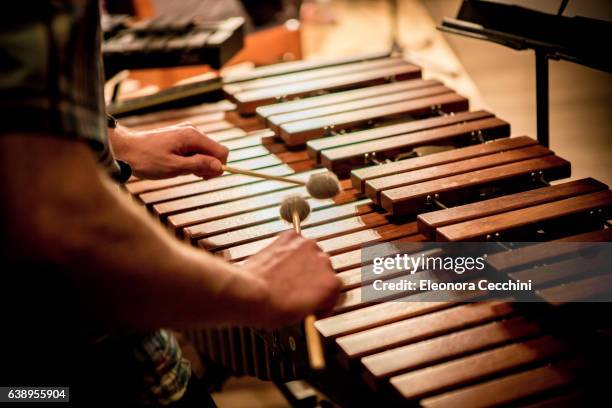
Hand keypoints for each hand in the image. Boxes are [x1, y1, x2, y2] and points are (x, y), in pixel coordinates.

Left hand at [109, 122, 228, 178]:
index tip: (205, 178)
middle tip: (191, 176)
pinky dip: (192, 161)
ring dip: (199, 165)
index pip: (221, 152)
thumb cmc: (146, 159)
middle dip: (208, 166)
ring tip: (181, 170)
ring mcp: (186, 133)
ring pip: (206, 152)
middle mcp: (192, 131)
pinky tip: (179, 166)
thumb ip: (198, 165)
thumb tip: (219, 166)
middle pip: (215, 151)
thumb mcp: (174, 167)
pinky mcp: (181, 138)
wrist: (125, 150)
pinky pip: (196, 150)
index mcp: (193, 136)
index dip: (218, 167)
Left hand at [241, 230, 340, 327]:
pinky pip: (295, 242)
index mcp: (331, 284)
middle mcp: (324, 262)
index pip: (335, 288)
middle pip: (324, 268)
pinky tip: (281, 261)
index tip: (316, 300)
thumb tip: (310, 299)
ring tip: (288, 273)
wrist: (250, 293)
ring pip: (311, 253)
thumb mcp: (302, 315)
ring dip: (303, 261)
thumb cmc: (272, 308)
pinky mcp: (292, 237)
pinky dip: (290, 249)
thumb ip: (315, 302)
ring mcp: (308, 247)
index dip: (324, 297)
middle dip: (313, 277)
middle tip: (298, 287)